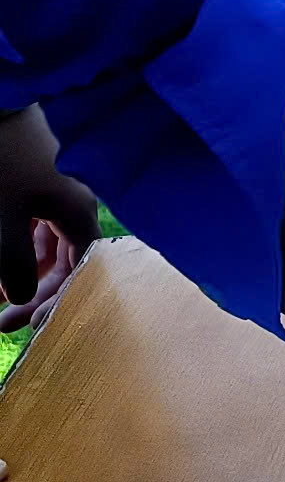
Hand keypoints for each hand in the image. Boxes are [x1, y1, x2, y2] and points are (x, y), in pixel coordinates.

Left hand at [0, 107, 99, 330]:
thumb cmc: (1, 159)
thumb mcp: (2, 218)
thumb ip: (12, 263)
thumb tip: (21, 297)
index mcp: (77, 211)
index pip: (79, 268)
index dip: (59, 299)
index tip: (30, 322)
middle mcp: (73, 201)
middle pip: (62, 258)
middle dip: (34, 291)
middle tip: (3, 320)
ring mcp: (53, 188)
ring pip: (44, 242)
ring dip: (23, 271)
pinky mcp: (33, 177)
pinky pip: (32, 223)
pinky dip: (17, 246)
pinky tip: (0, 261)